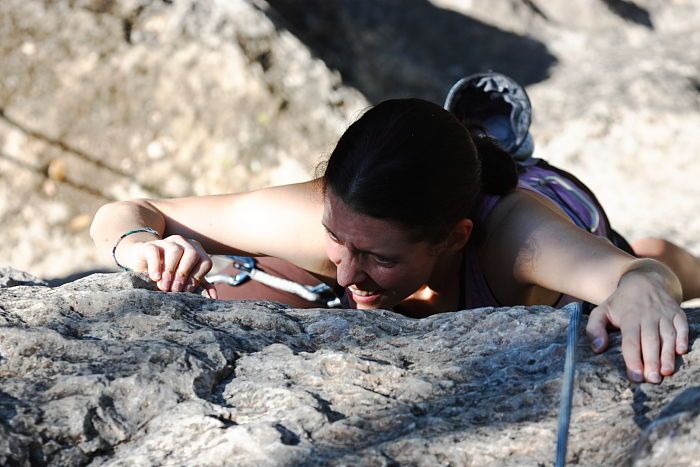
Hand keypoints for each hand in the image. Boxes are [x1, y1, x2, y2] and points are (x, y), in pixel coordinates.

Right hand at [118, 234, 217, 297]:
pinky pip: (155, 251)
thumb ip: (201, 285)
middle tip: (175, 290)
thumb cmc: (169, 272)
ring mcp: (167, 241)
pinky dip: (156, 265)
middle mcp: (184, 243)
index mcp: (196, 250)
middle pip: (192, 254)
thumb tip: (213, 298)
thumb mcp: (186, 279)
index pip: (205, 262)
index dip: (197, 278)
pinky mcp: (150, 244)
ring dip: (170, 271)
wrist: (143, 262)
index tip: (187, 291)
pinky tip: (155, 277)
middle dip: (184, 274)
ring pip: (175, 251)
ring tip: (164, 287)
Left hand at [585, 267, 687, 383]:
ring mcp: (664, 314)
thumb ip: (594, 329)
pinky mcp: (677, 313)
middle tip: (652, 379)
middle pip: (650, 341)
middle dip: (652, 361)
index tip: (635, 377)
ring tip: (666, 372)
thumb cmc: (620, 303)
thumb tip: (597, 349)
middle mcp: (648, 316)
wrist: (643, 281)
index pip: (631, 341)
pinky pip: (682, 326)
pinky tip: (681, 352)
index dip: (633, 359)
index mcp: (629, 318)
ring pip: (668, 335)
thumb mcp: (601, 311)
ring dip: (668, 354)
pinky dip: (683, 338)